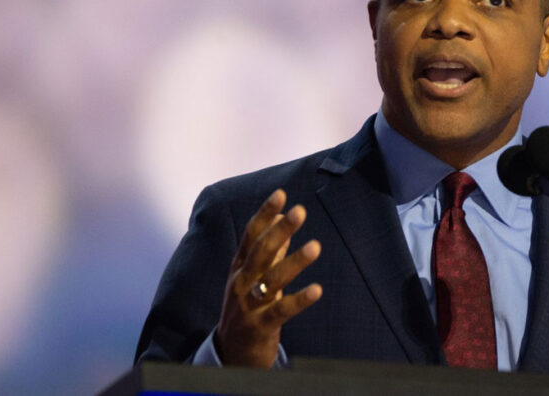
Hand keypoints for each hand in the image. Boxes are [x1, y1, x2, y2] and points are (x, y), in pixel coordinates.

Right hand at [214, 189, 322, 366]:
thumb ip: (270, 249)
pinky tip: (317, 290)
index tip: (281, 194)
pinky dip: (299, 299)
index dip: (265, 214)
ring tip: (316, 246)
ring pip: (272, 279)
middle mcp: (241, 283)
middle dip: (280, 230)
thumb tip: (281, 217)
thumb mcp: (254, 277)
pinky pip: (281, 310)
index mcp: (239, 268)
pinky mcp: (259, 326)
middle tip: (300, 211)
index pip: (251, 236)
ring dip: (294, 261)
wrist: (231, 353)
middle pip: (261, 252)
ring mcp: (248, 305)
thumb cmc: (247, 308)